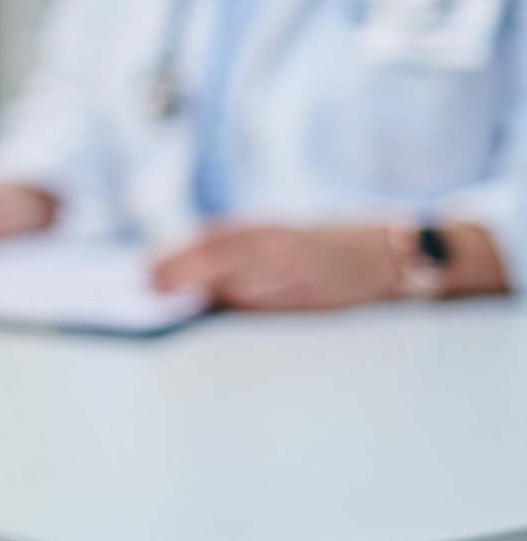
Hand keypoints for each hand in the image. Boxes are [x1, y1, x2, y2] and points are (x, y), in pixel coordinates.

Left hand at [149, 224, 396, 310]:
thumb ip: (242, 253)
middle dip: (179, 275)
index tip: (144, 268)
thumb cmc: (329, 247)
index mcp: (269, 227)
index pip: (211, 239)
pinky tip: (222, 313)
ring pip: (242, 285)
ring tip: (172, 303)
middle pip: (219, 260)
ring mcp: (298, 271)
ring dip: (205, 295)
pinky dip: (243, 309)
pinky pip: (272, 305)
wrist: (394, 253)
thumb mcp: (284, 236)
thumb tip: (193, 279)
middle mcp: (280, 245)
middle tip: (149, 288)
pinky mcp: (317, 297)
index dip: (175, 253)